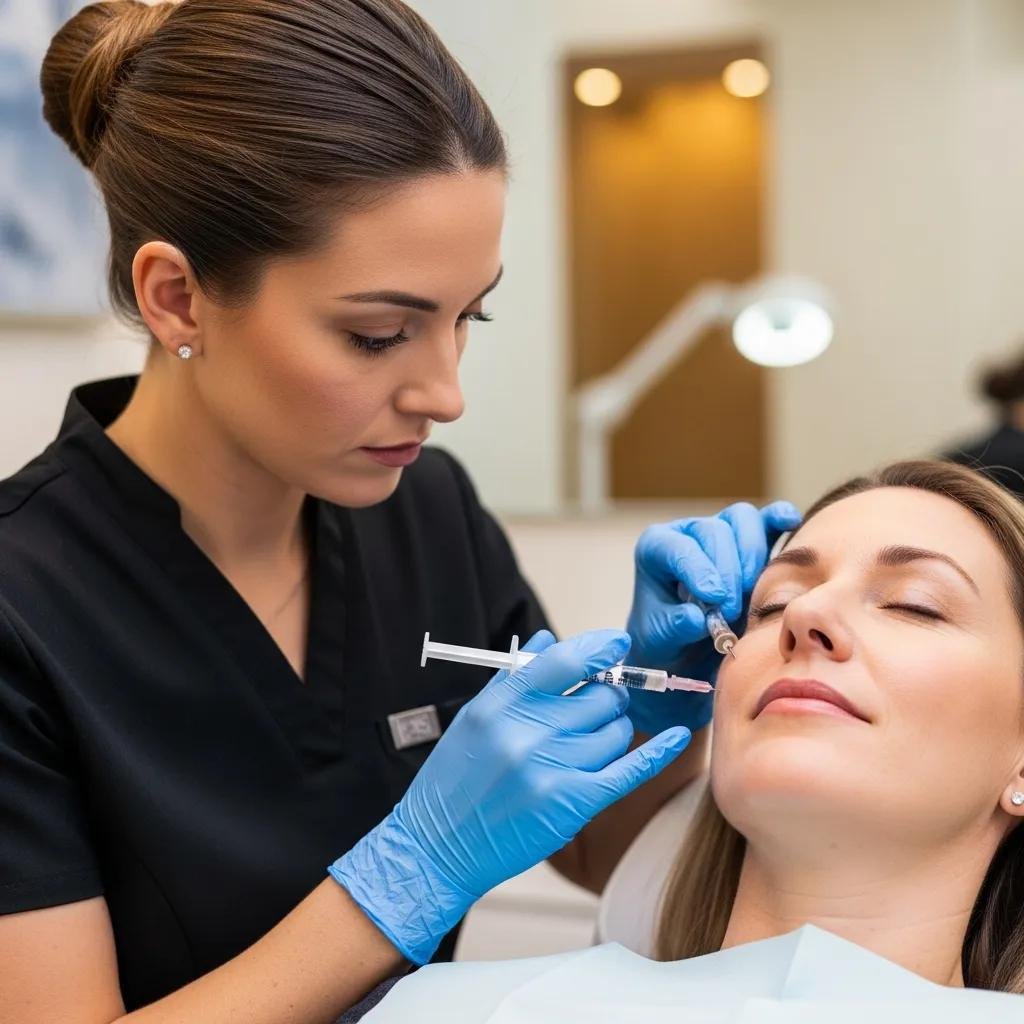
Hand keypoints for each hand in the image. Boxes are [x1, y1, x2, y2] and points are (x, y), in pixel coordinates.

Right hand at [328, 629, 690, 963]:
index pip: (564, 661)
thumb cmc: (453, 780)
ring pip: (614, 733)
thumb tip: (549, 640)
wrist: (436, 847)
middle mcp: (526, 732)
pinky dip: (657, 752)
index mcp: (501, 705)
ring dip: (612, 732)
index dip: (599, 647)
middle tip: (595, 707)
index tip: (617, 643)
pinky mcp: (570, 804)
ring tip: (589, 744)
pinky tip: (676, 737)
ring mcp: (550, 769)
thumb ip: (514, 677)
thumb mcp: (474, 718)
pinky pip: (628, 770)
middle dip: (606, 698)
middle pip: (599, 697)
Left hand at [625, 500, 801, 734]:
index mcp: (657, 547)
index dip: (698, 570)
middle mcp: (689, 532)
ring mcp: (722, 531)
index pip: (677, 547)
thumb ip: (675, 626)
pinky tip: (789, 522)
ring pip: (743, 520)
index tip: (713, 599)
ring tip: (751, 592)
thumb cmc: (667, 638)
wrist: (687, 649)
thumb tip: (696, 617)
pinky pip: (767, 519)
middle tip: (730, 610)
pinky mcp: (752, 539)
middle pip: (714, 530)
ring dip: (752, 555)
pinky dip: (779, 517)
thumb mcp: (661, 639)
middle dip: (727, 571)